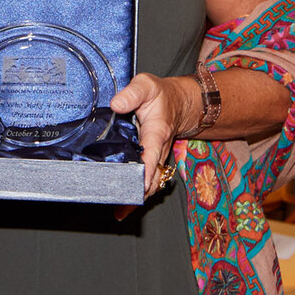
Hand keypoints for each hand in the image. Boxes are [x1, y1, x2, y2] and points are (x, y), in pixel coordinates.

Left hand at [109, 72, 200, 203]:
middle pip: (152, 177)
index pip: (152, 155)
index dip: (145, 170)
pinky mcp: (151, 163)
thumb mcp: (146, 85)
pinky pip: (146, 183)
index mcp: (157, 132)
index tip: (137, 183)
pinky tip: (121, 209)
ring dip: (136, 197)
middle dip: (138, 190)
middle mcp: (158, 150)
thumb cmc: (160, 95)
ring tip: (118, 207)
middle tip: (118, 200)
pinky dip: (136, 196)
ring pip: (150, 184)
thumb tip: (116, 104)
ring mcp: (156, 159)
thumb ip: (132, 93)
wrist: (178, 103)